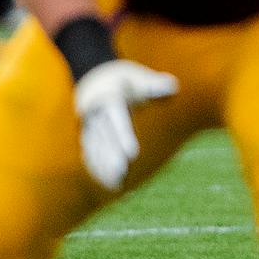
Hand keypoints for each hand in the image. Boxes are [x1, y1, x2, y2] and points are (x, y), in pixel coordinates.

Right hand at [73, 60, 178, 189]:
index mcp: (109, 97)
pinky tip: (109, 184)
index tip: (132, 154)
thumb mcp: (138, 75)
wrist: (93, 73)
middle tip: (121, 173)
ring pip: (94, 148)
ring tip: (115, 185)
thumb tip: (172, 86)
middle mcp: (95, 113)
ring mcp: (88, 124)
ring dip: (102, 166)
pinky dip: (97, 167)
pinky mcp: (86, 133)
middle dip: (111, 156)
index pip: (116, 119)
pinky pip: (90, 152)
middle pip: (104, 137)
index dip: (123, 136)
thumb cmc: (124, 77)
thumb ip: (154, 84)